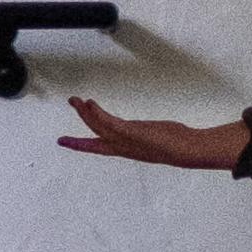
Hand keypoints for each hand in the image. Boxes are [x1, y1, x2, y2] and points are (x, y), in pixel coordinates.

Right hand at [62, 99, 246, 169]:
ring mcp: (128, 141)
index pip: (99, 147)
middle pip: (95, 136)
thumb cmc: (176, 143)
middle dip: (79, 127)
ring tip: (74, 100)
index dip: (81, 144)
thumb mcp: (154, 137)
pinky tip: (90, 103)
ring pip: (100, 127)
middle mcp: (124, 148)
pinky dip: (99, 114)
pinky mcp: (133, 133)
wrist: (188, 151)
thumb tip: (144, 130)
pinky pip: (111, 123)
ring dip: (85, 113)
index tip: (63, 142)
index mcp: (127, 149)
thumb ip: (143, 134)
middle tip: (67, 114)